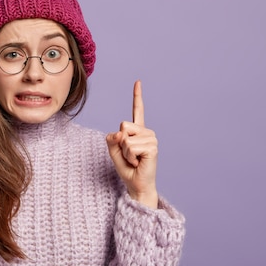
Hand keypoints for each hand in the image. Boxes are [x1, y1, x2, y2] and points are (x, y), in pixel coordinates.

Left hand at [106, 80, 158, 207]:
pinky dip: (130, 157)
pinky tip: (138, 162)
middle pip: (123, 125)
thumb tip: (121, 132)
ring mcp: (151, 138)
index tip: (138, 81)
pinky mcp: (152, 147)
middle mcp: (146, 131)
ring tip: (134, 160)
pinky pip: (130, 147)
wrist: (136, 184)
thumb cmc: (126, 168)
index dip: (137, 96)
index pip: (137, 110)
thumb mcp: (113, 151)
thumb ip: (112, 138)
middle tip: (130, 155)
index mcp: (137, 130)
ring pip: (126, 138)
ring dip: (126, 153)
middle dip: (121, 143)